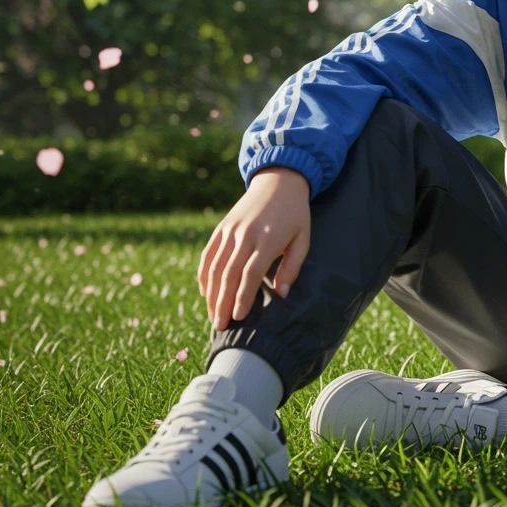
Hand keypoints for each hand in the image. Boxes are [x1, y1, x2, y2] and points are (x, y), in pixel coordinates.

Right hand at [199, 168, 311, 330]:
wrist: (278, 180)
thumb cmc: (295, 214)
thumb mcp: (302, 239)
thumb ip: (292, 267)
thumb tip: (282, 295)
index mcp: (268, 238)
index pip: (250, 273)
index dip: (243, 297)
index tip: (239, 317)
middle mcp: (245, 234)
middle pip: (229, 274)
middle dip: (222, 302)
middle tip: (219, 326)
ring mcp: (230, 230)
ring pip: (215, 267)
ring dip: (211, 293)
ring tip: (213, 315)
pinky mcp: (222, 227)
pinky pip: (208, 254)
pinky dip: (204, 274)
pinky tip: (205, 292)